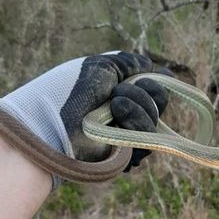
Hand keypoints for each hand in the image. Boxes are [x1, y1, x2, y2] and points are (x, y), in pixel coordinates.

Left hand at [0, 51, 169, 187]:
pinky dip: (136, 123)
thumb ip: (133, 64)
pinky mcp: (127, 153)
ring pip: (155, 120)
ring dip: (137, 106)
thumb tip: (162, 71)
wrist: (56, 120)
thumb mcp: (105, 66)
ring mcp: (129, 133)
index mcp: (125, 92)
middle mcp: (130, 112)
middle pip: (159, 102)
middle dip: (142, 92)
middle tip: (116, 92)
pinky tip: (117, 120)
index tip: (141, 78)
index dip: (153, 82)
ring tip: (114, 105)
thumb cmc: (76, 89)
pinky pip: (148, 140)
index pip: (155, 88)